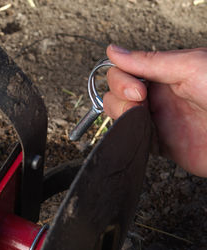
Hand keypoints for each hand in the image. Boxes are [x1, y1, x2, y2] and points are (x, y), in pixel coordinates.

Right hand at [103, 45, 206, 176]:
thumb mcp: (189, 67)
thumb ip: (149, 62)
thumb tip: (114, 52)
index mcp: (164, 73)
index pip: (124, 70)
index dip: (122, 80)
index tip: (137, 90)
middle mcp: (157, 95)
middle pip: (117, 93)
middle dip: (120, 99)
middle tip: (139, 104)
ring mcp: (156, 119)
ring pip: (120, 115)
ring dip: (122, 117)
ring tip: (141, 120)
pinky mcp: (158, 143)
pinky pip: (131, 138)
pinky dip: (129, 137)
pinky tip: (144, 134)